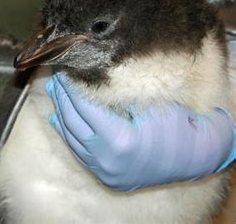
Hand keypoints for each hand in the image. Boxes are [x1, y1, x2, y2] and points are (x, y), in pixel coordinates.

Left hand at [46, 73, 234, 190]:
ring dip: (60, 115)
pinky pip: (79, 153)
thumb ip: (114, 96)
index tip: (63, 72)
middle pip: (73, 122)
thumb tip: (84, 81)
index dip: (71, 88)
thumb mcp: (147, 104)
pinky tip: (59, 120)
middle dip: (62, 98)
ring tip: (55, 95)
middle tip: (56, 79)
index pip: (84, 107)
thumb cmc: (175, 126)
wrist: (194, 158)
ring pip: (72, 139)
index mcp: (118, 139)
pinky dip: (68, 135)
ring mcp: (104, 170)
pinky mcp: (105, 176)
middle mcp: (107, 158)